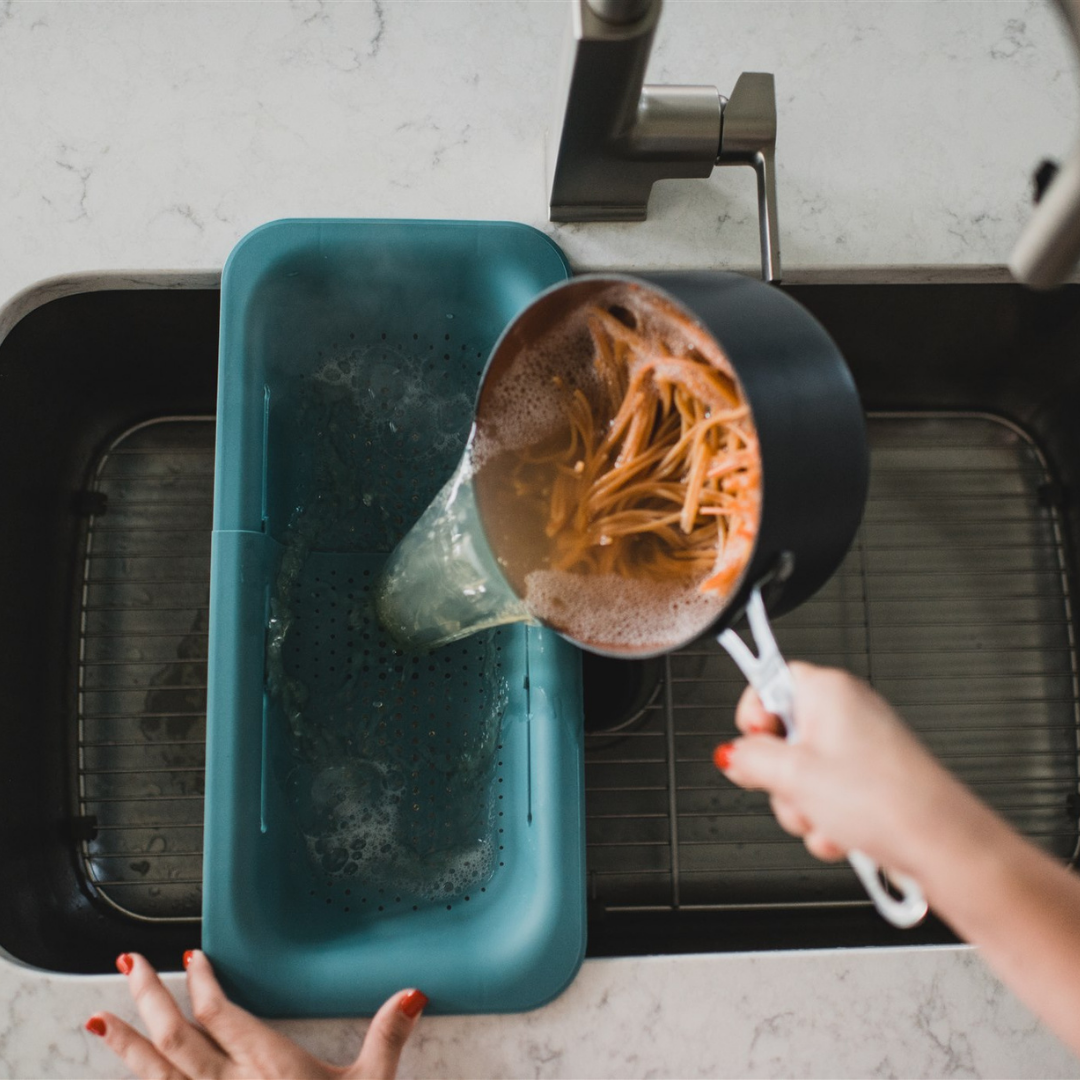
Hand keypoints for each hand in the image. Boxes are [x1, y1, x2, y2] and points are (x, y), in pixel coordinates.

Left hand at [85, 951, 425, 1079]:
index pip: (223, 1014)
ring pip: (156, 1078)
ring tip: (100, 1022)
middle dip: (149, 999)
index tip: (190, 958)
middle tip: (128, 967)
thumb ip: (387, 1039)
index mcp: (269, 1068)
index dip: (204, 984)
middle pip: (177, 1037)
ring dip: (127, 1047)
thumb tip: (410, 995)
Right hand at [715, 661, 980, 876]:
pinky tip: (841, 833)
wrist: (939, 844)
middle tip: (793, 789)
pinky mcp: (872, 781)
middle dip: (779, 776)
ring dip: (802, 806)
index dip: (753, 714)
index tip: (752, 742)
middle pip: (783, 735)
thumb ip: (750, 759)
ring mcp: (861, 748)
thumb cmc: (883, 799)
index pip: (770, 680)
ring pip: (802, 773)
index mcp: (827, 690)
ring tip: (823, 818)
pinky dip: (828, 819)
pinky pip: (829, 796)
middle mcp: (846, 711)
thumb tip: (732, 754)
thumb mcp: (792, 776)